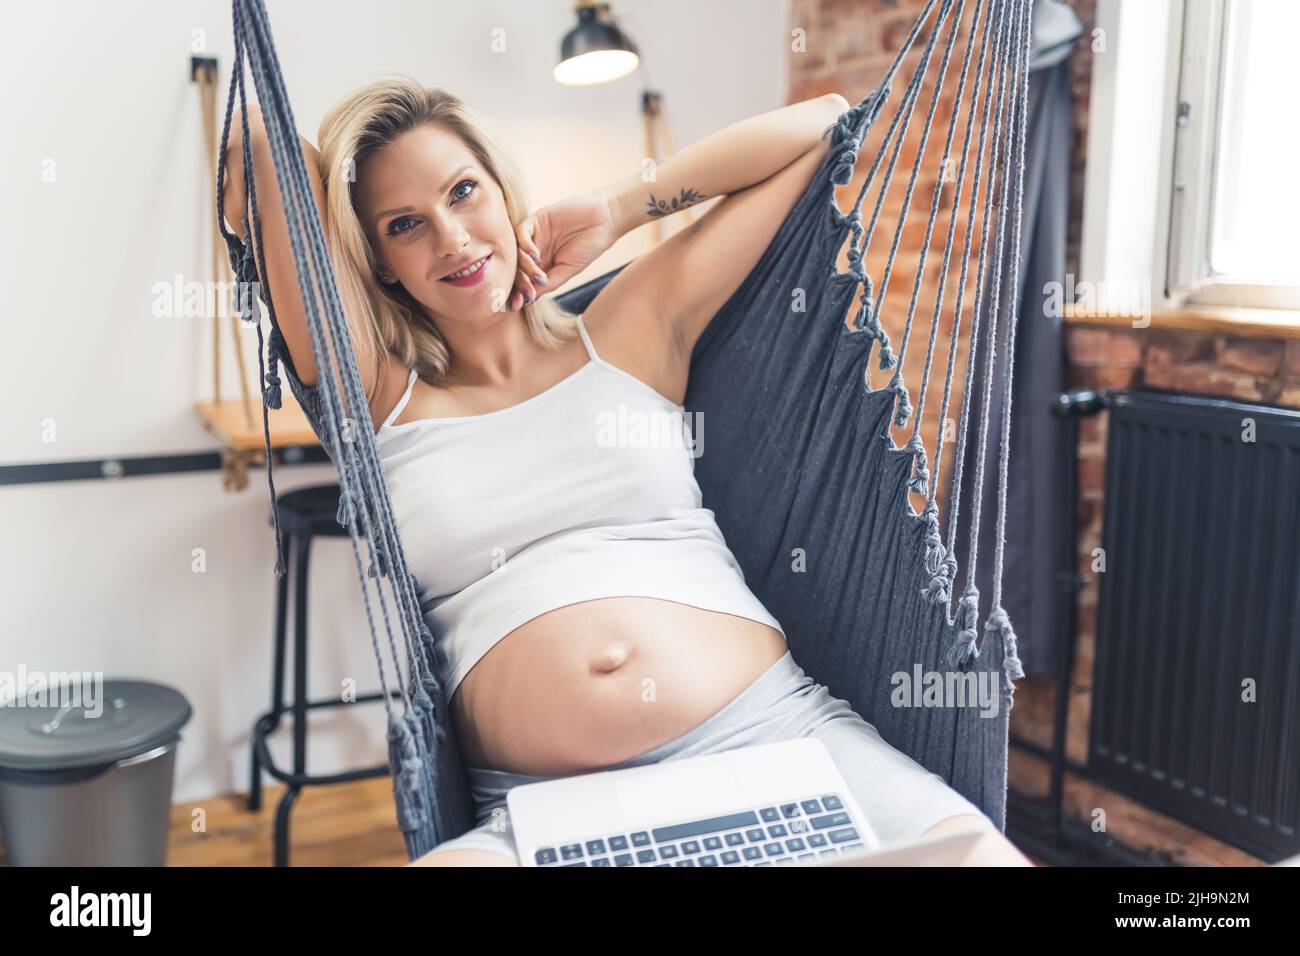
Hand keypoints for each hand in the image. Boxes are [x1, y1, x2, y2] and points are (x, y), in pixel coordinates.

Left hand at [508, 192, 617, 311]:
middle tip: (526, 295)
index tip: (517, 306)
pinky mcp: (536, 219)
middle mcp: (533, 251)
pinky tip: (536, 256)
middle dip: (518, 284)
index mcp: (541, 265)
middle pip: (515, 268)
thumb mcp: (569, 270)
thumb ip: (549, 283)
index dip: (517, 293)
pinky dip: (525, 246)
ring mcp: (534, 235)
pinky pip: (521, 233)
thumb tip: (529, 299)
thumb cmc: (589, 247)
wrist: (604, 221)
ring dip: (525, 267)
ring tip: (539, 277)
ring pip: (517, 252)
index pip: (522, 280)